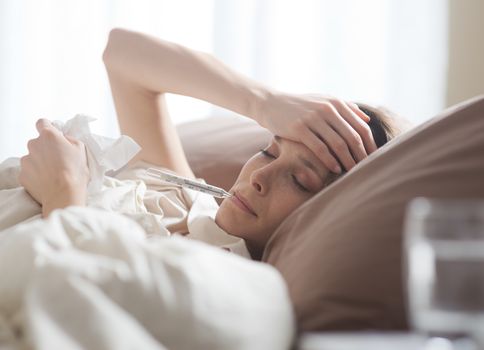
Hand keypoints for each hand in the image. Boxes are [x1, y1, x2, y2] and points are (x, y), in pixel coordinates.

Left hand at [19, 119, 89, 214]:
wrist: (63, 195)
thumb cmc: (75, 172)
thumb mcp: (81, 150)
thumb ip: (69, 140)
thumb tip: (63, 139)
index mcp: (49, 136)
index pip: (42, 123)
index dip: (48, 127)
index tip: (53, 135)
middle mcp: (33, 144)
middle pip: (38, 142)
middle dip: (46, 148)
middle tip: (59, 160)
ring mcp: (26, 160)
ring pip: (33, 157)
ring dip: (41, 162)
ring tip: (53, 173)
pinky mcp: (22, 174)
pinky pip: (29, 171)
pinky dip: (36, 175)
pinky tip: (47, 181)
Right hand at [256, 92, 377, 172]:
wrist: (270, 103)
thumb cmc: (299, 105)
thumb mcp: (323, 101)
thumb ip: (346, 108)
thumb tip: (366, 120)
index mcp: (336, 103)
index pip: (360, 127)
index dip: (369, 145)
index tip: (372, 159)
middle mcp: (327, 109)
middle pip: (352, 137)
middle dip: (361, 155)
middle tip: (365, 169)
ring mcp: (313, 118)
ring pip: (338, 144)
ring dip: (347, 160)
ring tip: (352, 172)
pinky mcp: (299, 129)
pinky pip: (320, 148)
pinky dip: (330, 160)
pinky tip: (335, 169)